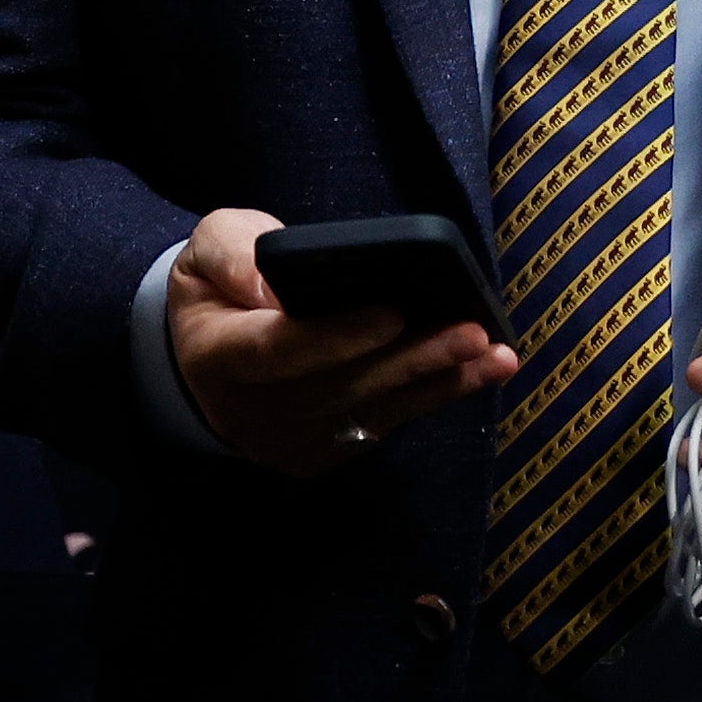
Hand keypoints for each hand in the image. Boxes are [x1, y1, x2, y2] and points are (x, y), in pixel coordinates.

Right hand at [165, 206, 519, 477]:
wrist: (208, 353)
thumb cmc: (221, 287)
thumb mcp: (209, 249)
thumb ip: (235, 257)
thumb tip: (273, 287)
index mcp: (216, 356)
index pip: (279, 352)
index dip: (337, 337)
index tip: (393, 313)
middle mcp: (251, 412)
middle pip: (340, 387)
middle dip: (412, 360)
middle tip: (472, 333)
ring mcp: (288, 440)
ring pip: (371, 411)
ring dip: (439, 382)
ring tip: (494, 354)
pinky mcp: (323, 452)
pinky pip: (385, 423)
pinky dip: (435, 395)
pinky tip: (482, 371)